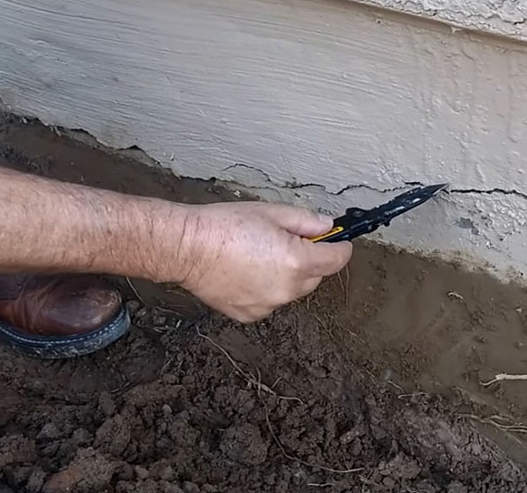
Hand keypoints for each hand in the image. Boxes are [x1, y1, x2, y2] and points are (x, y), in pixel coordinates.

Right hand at [176, 202, 352, 321]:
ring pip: (292, 290)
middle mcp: (287, 289)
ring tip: (259, 255)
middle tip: (285, 241)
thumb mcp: (271, 212)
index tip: (339, 240)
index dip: (340, 246)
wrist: (186, 248)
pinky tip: (246, 271)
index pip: (337, 260)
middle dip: (309, 260)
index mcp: (297, 261)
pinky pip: (270, 301)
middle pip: (315, 276)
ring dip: (287, 276)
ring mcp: (269, 305)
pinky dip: (266, 289)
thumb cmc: (223, 226)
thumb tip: (327, 227)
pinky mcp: (250, 314)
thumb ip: (306, 221)